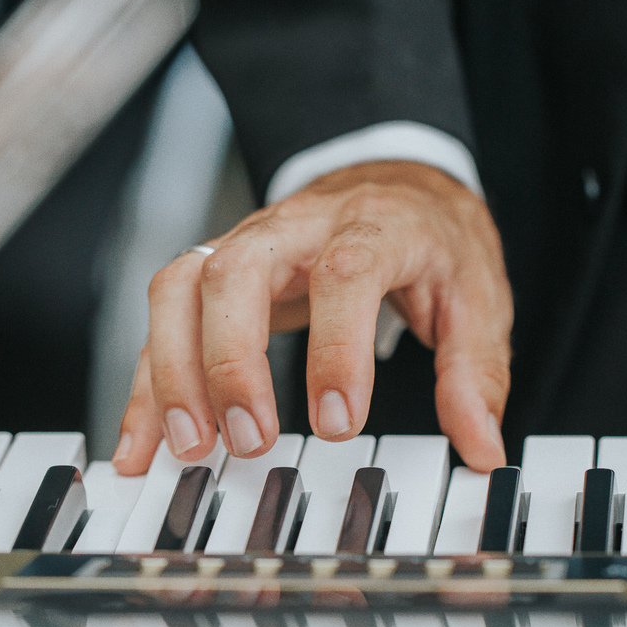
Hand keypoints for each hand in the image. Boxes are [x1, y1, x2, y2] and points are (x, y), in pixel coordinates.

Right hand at [114, 161, 511, 473]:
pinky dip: (148, 383)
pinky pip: (164, 320)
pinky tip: (145, 444)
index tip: (337, 421)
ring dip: (175, 371)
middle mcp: (299, 228)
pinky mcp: (216, 273)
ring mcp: (247, 244)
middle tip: (248, 440)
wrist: (398, 178)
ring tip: (191, 448)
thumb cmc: (433, 240)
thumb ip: (474, 372)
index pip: (346, 272)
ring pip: (183, 286)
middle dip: (232, 361)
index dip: (336, 346)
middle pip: (239, 271)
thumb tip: (482, 447)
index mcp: (376, 226)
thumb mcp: (477, 298)